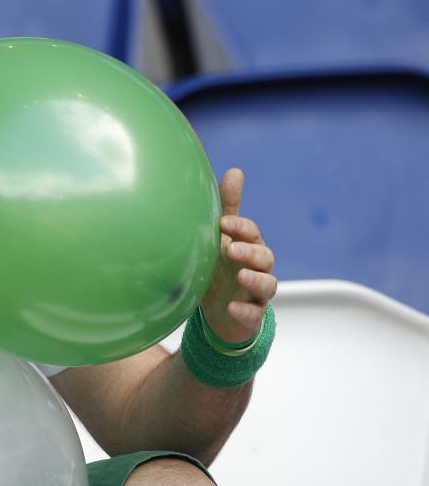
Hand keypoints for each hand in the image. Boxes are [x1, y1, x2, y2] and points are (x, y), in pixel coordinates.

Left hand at [200, 168, 277, 343]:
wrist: (218, 310)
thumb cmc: (221, 265)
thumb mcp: (221, 237)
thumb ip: (228, 207)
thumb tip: (236, 170)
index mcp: (248, 245)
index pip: (250, 232)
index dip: (240, 227)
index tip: (223, 224)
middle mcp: (256, 267)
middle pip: (264, 257)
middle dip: (250, 252)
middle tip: (231, 249)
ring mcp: (255, 292)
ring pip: (267, 285)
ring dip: (255, 279)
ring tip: (240, 276)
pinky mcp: (251, 314)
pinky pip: (253, 314)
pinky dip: (245, 311)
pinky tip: (232, 307)